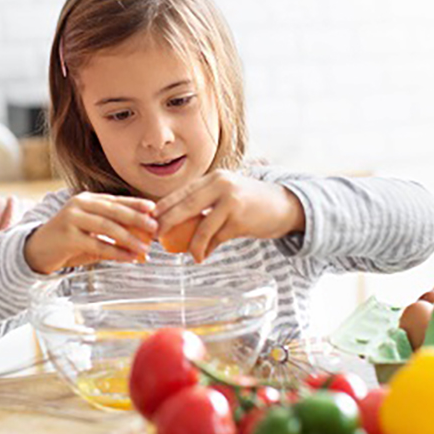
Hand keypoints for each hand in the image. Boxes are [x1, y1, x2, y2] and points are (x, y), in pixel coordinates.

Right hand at [23, 192, 156, 273]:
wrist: (38, 250)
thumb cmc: (69, 241)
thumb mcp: (91, 232)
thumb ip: (113, 234)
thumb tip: (142, 243)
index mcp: (87, 199)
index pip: (115, 199)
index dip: (135, 203)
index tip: (154, 208)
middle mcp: (79, 204)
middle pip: (113, 210)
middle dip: (136, 218)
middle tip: (154, 227)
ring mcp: (71, 219)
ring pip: (106, 227)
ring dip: (128, 237)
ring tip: (144, 247)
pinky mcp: (67, 236)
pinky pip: (97, 244)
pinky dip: (116, 252)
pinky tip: (129, 257)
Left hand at [152, 170, 303, 262]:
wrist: (283, 205)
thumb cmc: (249, 202)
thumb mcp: (226, 195)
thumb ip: (205, 204)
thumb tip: (175, 225)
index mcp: (213, 178)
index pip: (182, 192)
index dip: (164, 205)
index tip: (149, 218)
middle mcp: (221, 185)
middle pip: (185, 205)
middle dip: (167, 221)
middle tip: (156, 235)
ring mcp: (231, 201)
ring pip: (201, 226)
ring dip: (191, 244)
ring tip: (186, 253)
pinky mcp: (240, 219)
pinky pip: (216, 238)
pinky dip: (207, 249)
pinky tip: (202, 256)